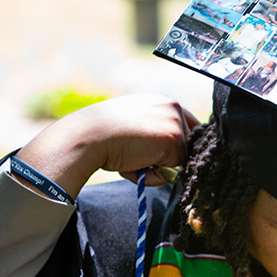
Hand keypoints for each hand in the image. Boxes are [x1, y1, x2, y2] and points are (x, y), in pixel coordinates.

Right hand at [15, 94, 198, 197]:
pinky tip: (135, 163)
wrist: (88, 136)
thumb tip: (170, 157)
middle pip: (187, 146)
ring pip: (180, 160)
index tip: (167, 156)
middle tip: (136, 155)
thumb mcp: (133, 126)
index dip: (180, 145)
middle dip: (166, 159)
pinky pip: (174, 172)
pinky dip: (154, 176)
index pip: (187, 126)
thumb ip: (152, 133)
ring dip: (157, 168)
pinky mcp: (175, 140)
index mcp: (162, 101)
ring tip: (133, 158)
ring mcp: (176, 123)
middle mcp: (173, 106)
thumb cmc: (103, 135)